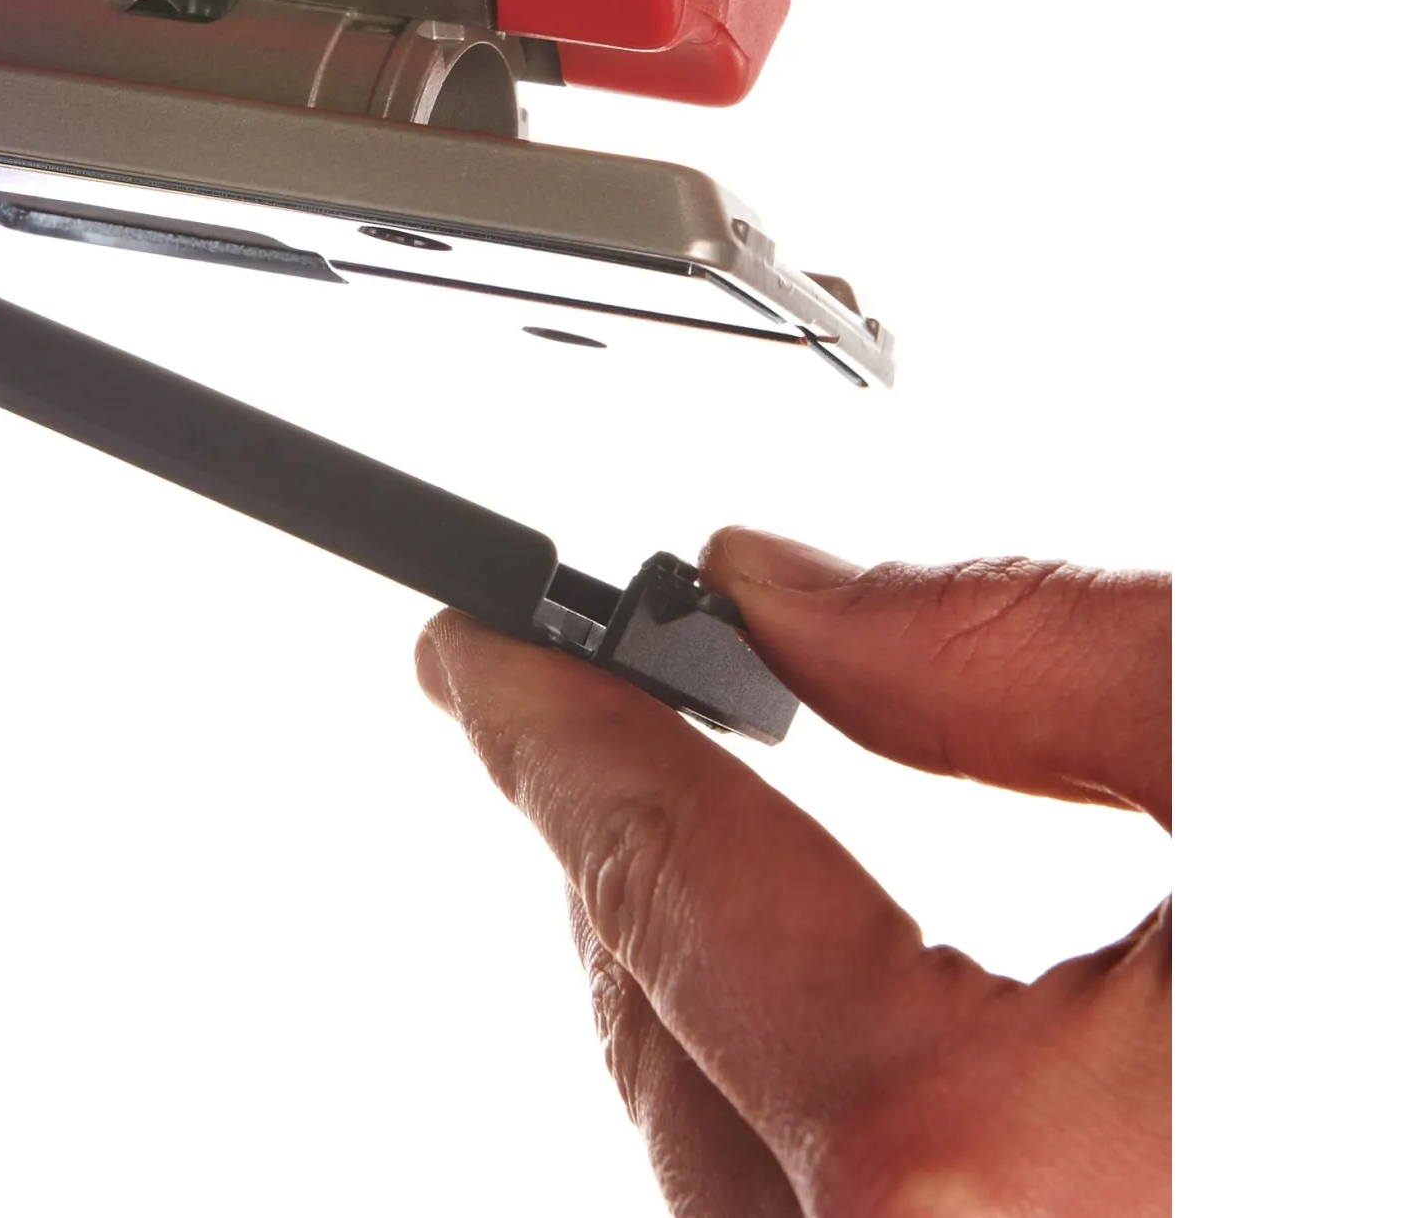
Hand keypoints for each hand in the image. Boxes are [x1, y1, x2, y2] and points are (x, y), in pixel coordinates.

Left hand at [415, 530, 1169, 1215]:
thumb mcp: (1280, 743)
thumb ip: (1034, 652)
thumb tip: (797, 603)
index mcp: (976, 1162)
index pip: (675, 889)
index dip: (562, 739)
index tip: (482, 661)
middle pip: (664, 1066)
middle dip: (607, 875)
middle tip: (562, 735)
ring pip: (729, 1189)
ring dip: (691, 1021)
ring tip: (688, 860)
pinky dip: (788, 1134)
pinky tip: (824, 1042)